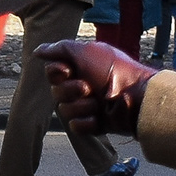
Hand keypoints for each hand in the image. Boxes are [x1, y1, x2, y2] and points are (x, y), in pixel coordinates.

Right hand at [38, 39, 156, 136]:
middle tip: (88, 87)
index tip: (69, 70)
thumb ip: (60, 49)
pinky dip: (87, 122)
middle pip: (56, 92)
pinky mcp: (93, 124)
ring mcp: (88, 105)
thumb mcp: (87, 52)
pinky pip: (76, 126)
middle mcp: (82, 85)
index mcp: (79, 67)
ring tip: (99, 103)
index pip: (52, 72)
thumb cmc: (114, 71)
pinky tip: (99, 117)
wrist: (137, 98)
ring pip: (64, 110)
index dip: (57, 72)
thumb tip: (38, 50)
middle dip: (70, 90)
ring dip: (81, 106)